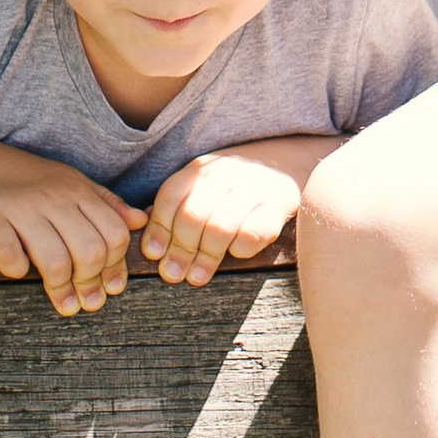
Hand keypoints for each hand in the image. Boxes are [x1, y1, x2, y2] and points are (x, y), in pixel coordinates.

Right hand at [0, 147, 145, 315]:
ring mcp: (20, 208)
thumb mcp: (73, 186)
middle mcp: (53, 198)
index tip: (110, 288)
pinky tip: (20, 273)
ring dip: (60, 288)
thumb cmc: (32, 185)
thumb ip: (107, 204)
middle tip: (86, 302)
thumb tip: (139, 222)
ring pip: (54, 259)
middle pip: (89, 251)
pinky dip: (17, 269)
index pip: (114, 234)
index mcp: (78, 192)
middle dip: (90, 283)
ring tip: (63, 303)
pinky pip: (9, 255)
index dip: (115, 267)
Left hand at [142, 150, 303, 282]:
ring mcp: (255, 185)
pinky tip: (235, 254)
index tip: (153, 255)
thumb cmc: (234, 184)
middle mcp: (226, 172)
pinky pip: (254, 232)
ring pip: (221, 227)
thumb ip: (178, 209)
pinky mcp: (280, 201)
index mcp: (202, 168)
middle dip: (180, 250)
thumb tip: (150, 245)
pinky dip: (241, 248)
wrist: (287, 160)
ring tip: (197, 277)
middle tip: (173, 275)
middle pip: (193, 215)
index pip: (171, 197)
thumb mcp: (204, 186)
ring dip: (206, 257)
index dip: (159, 229)